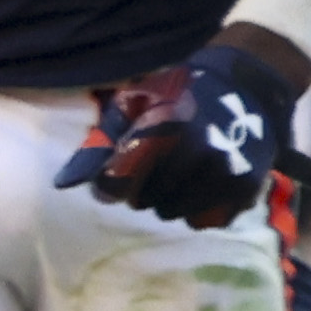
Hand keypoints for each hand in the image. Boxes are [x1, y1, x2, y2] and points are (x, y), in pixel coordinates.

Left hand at [56, 38, 292, 229]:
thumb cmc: (177, 97)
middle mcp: (199, 150)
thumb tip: (64, 183)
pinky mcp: (246, 190)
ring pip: (173, 214)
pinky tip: (201, 185)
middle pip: (144, 201)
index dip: (112, 182)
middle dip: (142, 189)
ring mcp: (226, 172)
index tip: (115, 177)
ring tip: (178, 174)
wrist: (245, 90)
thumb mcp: (133, 105)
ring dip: (168, 200)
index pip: (119, 182)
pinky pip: (203, 220)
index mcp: (164, 125)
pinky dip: (198, 209)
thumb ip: (99, 143)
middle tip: (155, 167)